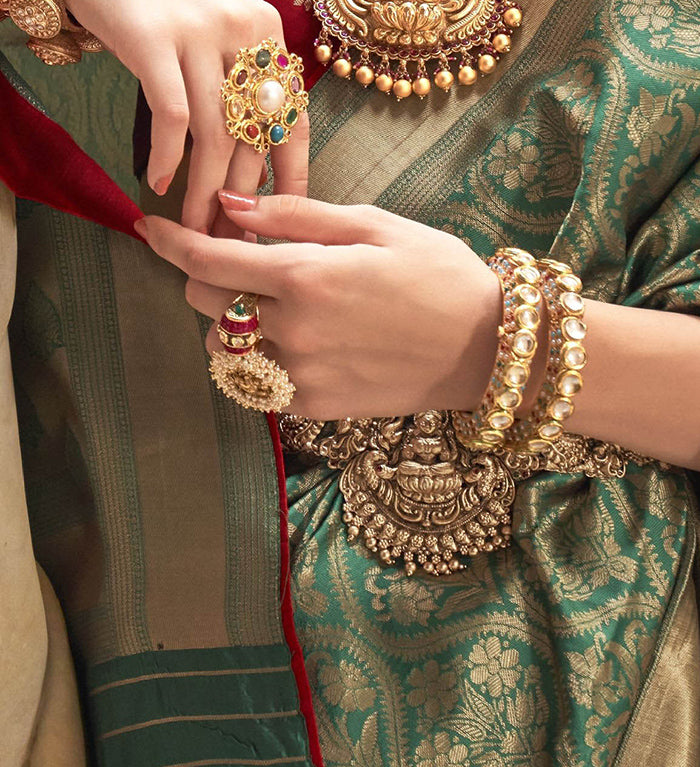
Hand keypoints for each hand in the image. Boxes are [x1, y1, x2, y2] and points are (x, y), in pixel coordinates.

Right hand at [68, 0, 308, 231]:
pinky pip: (172, 117)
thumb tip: (249, 184)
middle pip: (253, 140)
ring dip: (203, 195)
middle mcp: (244, 31)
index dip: (289, 181)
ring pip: (215, 137)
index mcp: (268, 36)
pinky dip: (167, 159)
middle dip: (241, 203)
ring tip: (193, 231)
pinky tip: (159, 186)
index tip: (278, 226)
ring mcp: (199, 31)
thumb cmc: (161, 16)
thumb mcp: (214, 48)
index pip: (294, 123)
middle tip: (229, 242)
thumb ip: (237, 99)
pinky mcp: (154, 36)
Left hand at [135, 195, 501, 418]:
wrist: (484, 349)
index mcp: (305, 276)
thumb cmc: (438, 275)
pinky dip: (257, 363)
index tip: (148, 228)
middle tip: (241, 266)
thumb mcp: (373, 225)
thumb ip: (295, 218)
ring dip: (231, 327)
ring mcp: (300, 375)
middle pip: (206, 305)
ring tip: (273, 311)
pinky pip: (255, 385)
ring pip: (224, 353)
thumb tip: (230, 207)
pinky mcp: (312, 407)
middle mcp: (292, 330)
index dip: (169, 241)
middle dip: (208, 279)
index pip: (207, 260)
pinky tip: (294, 346)